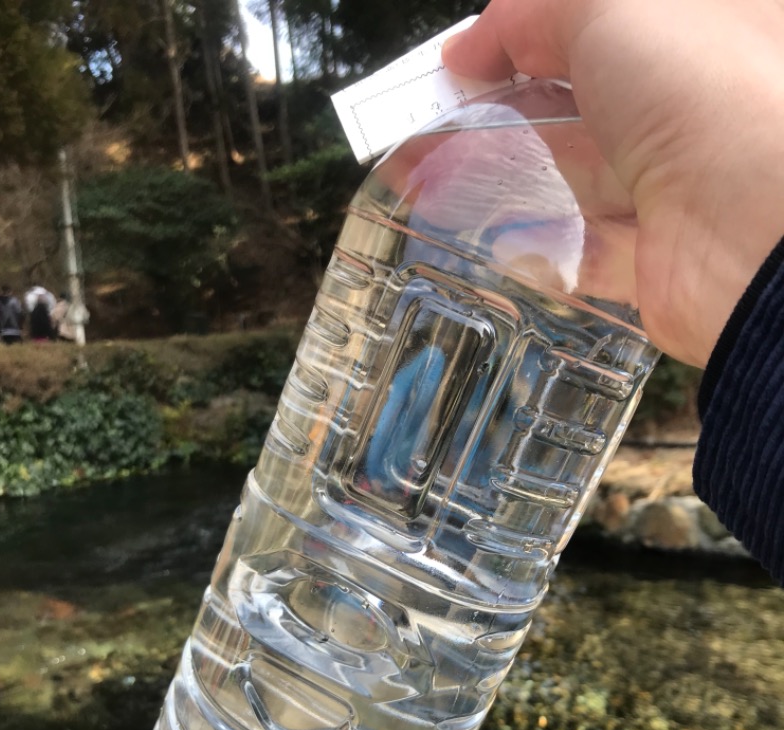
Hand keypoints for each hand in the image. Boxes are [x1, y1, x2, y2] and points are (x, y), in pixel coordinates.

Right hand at [443, 0, 783, 366]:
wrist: (758, 233)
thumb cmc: (709, 94)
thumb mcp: (610, 7)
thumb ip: (533, 13)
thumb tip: (472, 44)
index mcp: (703, 29)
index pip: (598, 28)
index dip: (522, 39)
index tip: (462, 61)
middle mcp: (695, 106)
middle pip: (578, 106)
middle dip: (495, 113)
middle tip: (424, 127)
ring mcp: (679, 186)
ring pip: (576, 178)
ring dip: (500, 178)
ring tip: (424, 181)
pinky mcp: (660, 260)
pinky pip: (590, 251)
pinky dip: (541, 246)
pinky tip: (493, 238)